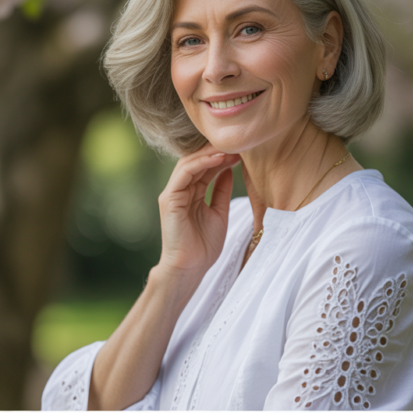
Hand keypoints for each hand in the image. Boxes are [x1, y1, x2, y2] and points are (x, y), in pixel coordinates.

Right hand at [157, 144, 239, 277]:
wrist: (190, 267)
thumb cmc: (203, 247)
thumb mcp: (219, 213)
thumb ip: (221, 191)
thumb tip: (229, 169)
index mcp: (191, 193)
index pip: (205, 167)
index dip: (222, 157)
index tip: (242, 152)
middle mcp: (180, 190)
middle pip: (196, 161)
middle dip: (216, 151)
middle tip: (237, 144)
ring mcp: (173, 193)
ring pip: (189, 162)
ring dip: (210, 153)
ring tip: (231, 149)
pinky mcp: (169, 198)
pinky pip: (185, 173)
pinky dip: (202, 163)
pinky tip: (219, 158)